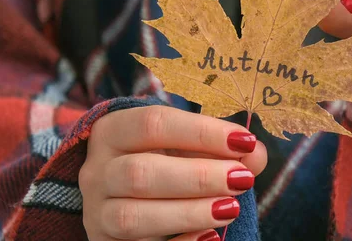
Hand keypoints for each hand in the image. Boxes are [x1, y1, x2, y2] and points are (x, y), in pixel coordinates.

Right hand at [79, 106, 266, 240]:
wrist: (123, 192)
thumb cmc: (162, 158)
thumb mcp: (186, 144)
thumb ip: (220, 147)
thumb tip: (255, 155)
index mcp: (113, 131)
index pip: (154, 123)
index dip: (203, 132)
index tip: (245, 141)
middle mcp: (96, 170)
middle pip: (140, 172)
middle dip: (198, 177)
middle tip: (241, 179)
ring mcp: (96, 212)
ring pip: (133, 215)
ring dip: (188, 212)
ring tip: (231, 208)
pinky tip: (211, 236)